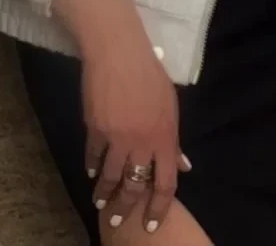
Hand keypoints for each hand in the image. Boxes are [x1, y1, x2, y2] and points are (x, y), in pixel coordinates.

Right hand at [82, 28, 189, 233]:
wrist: (118, 51)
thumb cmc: (150, 73)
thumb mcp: (170, 105)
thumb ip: (174, 139)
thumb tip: (183, 166)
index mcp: (165, 137)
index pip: (165, 183)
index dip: (159, 207)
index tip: (151, 223)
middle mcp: (141, 143)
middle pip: (134, 186)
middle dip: (126, 207)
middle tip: (118, 219)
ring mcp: (116, 137)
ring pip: (111, 177)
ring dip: (105, 194)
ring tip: (100, 203)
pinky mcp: (94, 129)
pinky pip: (94, 157)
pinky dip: (93, 168)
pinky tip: (92, 173)